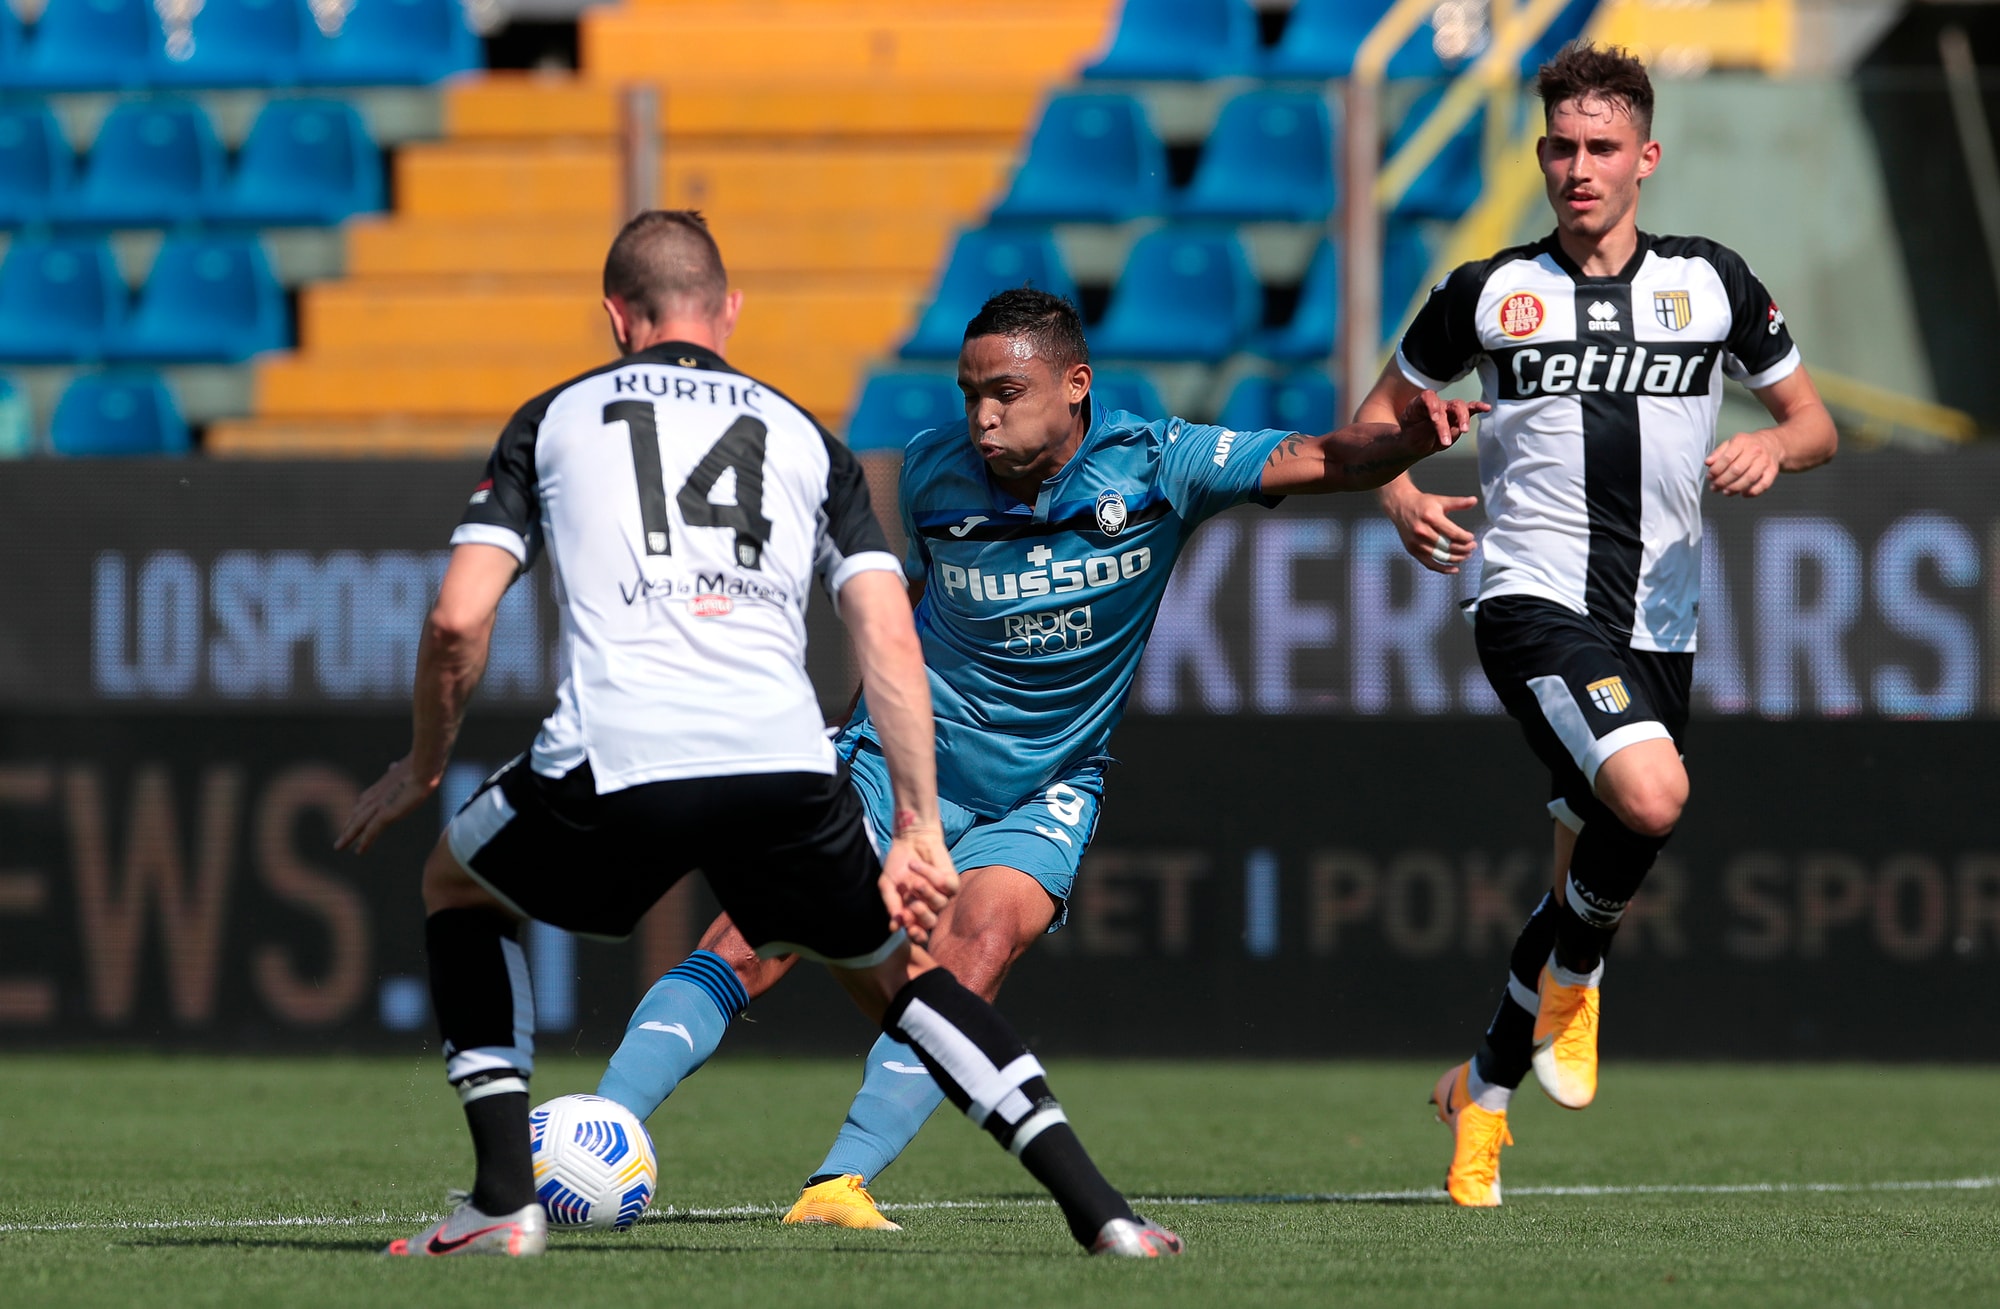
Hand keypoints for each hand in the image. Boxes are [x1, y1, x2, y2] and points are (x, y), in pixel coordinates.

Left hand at [335, 755, 436, 853]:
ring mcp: (379, 805)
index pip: (364, 800)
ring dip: (348, 836)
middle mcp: (376, 796)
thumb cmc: (421, 764)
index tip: (353, 817)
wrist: (423, 767)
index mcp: (382, 785)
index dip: (358, 810)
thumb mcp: (407, 766)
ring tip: (339, 847)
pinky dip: (365, 841)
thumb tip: (393, 766)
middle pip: (357, 813)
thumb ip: (398, 770)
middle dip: (348, 825)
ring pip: (358, 823)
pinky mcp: (386, 814)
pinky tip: (359, 851)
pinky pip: (371, 831)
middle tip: (340, 837)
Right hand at [878, 823, 958, 944]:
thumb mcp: (888, 885)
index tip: (910, 929)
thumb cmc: (897, 865)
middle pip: (931, 922)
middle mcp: (930, 907)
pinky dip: (931, 875)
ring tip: (914, 881)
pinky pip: (946, 886)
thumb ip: (891, 905)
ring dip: (926, 892)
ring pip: (940, 904)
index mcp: (914, 913)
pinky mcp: (952, 881)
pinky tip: (918, 866)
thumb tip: (894, 927)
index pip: (918, 932)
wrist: (908, 841)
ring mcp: (943, 895)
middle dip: (922, 915)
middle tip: (913, 904)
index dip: (917, 935)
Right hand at [1382, 482, 1479, 574]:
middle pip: (1448, 546)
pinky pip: (1430, 564)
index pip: (1453, 533)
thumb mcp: (1440, 500)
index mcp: (1431, 518)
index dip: (1466, 538)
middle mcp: (1422, 531)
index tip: (1471, 538)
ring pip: (1441, 556)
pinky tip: (1454, 569)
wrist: (1400, 506)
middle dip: (1464, 549)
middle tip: (1472, 547)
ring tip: (1466, 555)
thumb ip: (1458, 502)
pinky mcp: (1413, 550)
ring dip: (1456, 558)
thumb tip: (1474, 500)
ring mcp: (1416, 543)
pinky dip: (1443, 569)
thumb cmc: (1421, 504)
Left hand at [1397, 390, 1487, 454]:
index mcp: (1420, 404)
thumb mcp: (1409, 436)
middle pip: (1448, 405)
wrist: (1414, 441)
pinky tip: (1487, 408)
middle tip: (1446, 440)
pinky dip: (1478, 408)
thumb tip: (1443, 428)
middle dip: (1449, 421)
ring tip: (1464, 431)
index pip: (1428, 397)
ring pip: (1460, 408)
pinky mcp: (1457, 417)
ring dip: (1464, 419)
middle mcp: (1437, 404)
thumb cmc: (1411, 435)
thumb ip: (1424, 430)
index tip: (1435, 419)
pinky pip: (1470, 409)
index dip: (1433, 406)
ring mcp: (1448, 409)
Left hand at [1706, 430, 1783, 496]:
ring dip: (1735, 488)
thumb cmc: (1746, 446)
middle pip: (1737, 469)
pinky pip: (1764, 484)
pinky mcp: (1772, 471)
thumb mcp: (1730, 444)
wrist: (1770, 444)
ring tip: (1726, 492)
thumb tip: (1708, 463)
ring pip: (1750, 478)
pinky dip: (1753, 492)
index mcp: (1742, 441)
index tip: (1710, 477)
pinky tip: (1743, 494)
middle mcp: (1755, 450)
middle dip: (1723, 481)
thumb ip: (1718, 453)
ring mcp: (1765, 461)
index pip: (1727, 458)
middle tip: (1715, 487)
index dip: (1716, 470)